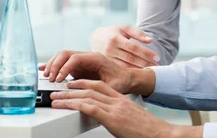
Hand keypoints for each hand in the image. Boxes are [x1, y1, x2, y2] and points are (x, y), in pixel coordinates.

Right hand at [39, 51, 132, 93]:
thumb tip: (86, 90)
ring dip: (53, 64)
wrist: (126, 77)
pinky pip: (64, 62)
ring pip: (63, 56)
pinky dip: (54, 64)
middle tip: (49, 78)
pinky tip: (44, 68)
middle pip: (66, 54)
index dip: (65, 68)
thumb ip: (100, 86)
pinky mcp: (79, 66)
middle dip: (55, 65)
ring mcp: (83, 60)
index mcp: (96, 58)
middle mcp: (88, 56)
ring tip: (46, 76)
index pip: (75, 58)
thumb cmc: (121, 80)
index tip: (58, 79)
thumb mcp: (113, 85)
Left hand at [50, 80, 202, 137]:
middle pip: (90, 88)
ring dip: (68, 96)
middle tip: (57, 91)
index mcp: (122, 99)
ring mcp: (115, 108)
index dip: (83, 83)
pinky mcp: (112, 118)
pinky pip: (90, 107)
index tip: (72, 84)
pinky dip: (75, 104)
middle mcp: (117, 100)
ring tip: (55, 99)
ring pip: (86, 96)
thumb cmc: (147, 130)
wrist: (161, 134)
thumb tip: (108, 120)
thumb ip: (118, 115)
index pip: (99, 85)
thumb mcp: (130, 119)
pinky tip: (65, 105)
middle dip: (71, 89)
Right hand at [91, 25, 159, 67]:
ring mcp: (107, 58)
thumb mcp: (124, 28)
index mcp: (115, 38)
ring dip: (139, 69)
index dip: (146, 53)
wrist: (96, 38)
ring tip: (151, 71)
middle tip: (157, 66)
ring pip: (125, 66)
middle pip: (131, 58)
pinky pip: (120, 70)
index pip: (134, 47)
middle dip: (145, 63)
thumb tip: (150, 40)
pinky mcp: (106, 65)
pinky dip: (131, 72)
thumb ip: (138, 33)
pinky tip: (140, 73)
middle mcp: (110, 49)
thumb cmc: (114, 32)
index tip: (157, 57)